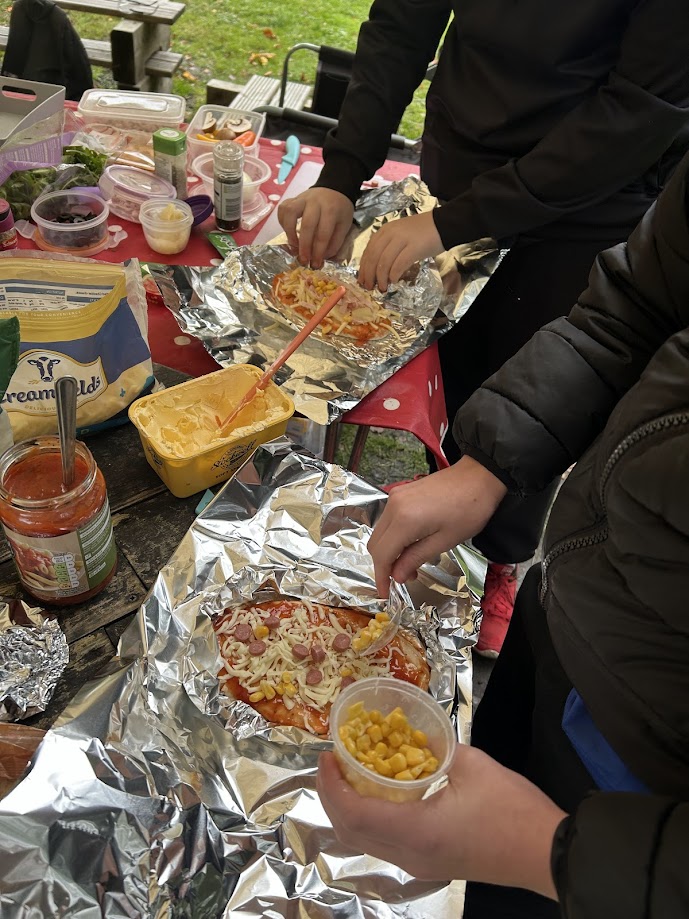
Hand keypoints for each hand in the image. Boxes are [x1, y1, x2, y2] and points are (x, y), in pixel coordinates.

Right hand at [277, 188, 353, 268]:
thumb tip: (323, 257)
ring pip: (290, 213)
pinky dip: (283, 222)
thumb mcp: (345, 225)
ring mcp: (302, 199)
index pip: (323, 234)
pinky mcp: (293, 199)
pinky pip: (283, 209)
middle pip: (307, 225)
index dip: (319, 251)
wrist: (334, 188)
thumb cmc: (340, 209)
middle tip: (304, 260)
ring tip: (294, 246)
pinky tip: (288, 231)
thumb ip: (335, 241)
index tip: (316, 264)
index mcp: (331, 210)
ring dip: (289, 232)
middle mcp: (315, 202)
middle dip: (304, 246)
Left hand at [317, 745, 564, 898]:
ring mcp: (420, 865)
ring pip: (365, 841)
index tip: (326, 756)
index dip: (331, 785)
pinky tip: (378, 792)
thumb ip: (437, 750)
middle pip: (351, 832)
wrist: (547, 852)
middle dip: (332, 796)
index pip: (354, 813)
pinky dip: (371, 818)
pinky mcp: (431, 864)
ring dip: (349, 808)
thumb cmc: (512, 809)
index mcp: (416, 832)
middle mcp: (410, 856)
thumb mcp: (472, 765)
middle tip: (331, 763)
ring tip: (349, 773)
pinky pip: (385, 843)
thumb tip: (419, 738)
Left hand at [358, 210, 443, 290]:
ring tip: (382, 287)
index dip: (363, 268)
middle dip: (369, 275)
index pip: (368, 251)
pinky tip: (394, 281)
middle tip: (369, 287)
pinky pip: (399, 264)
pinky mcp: (414, 247)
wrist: (442, 224)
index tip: (362, 280)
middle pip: (373, 258)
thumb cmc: (421, 232)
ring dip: (381, 278)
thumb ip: (387, 248)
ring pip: (384, 262)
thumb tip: (376, 270)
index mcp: (384, 231)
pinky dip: (394, 275)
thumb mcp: (399, 236)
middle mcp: (390, 234)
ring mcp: (402, 240)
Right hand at [368, 456, 507, 596]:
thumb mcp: (444, 541)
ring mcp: (395, 496)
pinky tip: (410, 543)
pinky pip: (387, 520)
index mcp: (404, 520)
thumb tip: (396, 576)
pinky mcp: (400, 492)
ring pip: (379, 532)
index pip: (382, 555)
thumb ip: (415, 558)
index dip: (381, 576)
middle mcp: (393, 507)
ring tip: (410, 563)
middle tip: (404, 578)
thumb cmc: (468, 511)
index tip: (385, 593)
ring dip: (389, 551)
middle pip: (375, 544)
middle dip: (385, 565)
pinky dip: (393, 536)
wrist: (479, 477)